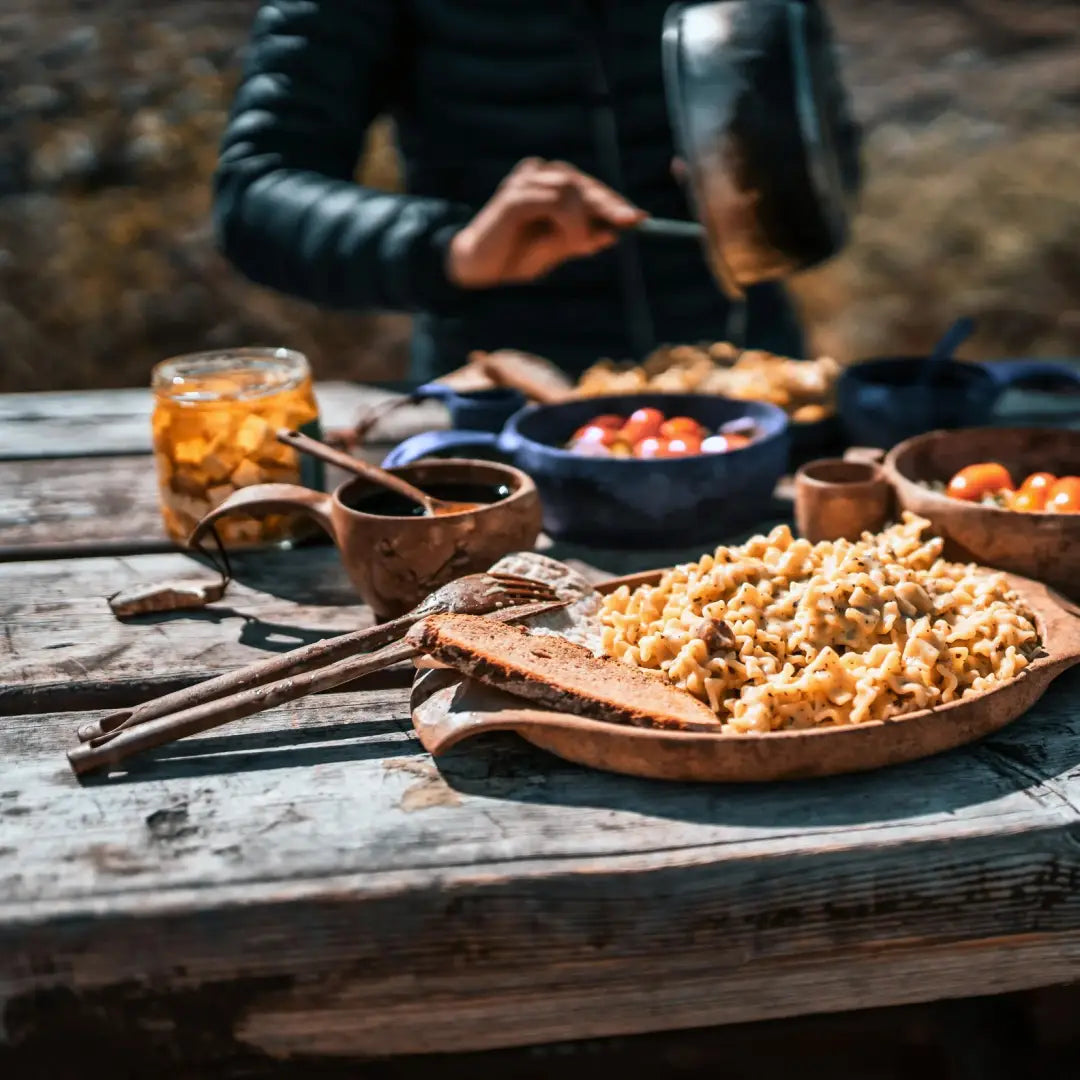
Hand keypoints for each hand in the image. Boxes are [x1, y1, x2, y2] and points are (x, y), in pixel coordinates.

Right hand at [447, 158, 645, 288]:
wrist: (478, 271)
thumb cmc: (516, 259)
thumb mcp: (557, 250)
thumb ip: (582, 239)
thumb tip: (613, 234)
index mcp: (548, 184)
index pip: (588, 187)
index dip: (614, 202)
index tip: (640, 218)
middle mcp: (537, 175)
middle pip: (583, 183)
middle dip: (608, 206)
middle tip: (630, 222)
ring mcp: (524, 183)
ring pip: (571, 188)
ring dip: (585, 219)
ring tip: (580, 245)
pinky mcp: (515, 197)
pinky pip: (554, 202)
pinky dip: (570, 222)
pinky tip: (571, 241)